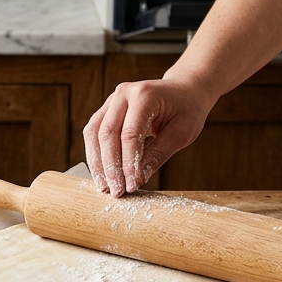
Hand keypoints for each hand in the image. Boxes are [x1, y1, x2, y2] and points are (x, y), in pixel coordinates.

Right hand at [82, 79, 212, 195]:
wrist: (185, 90)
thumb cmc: (187, 110)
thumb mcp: (181, 134)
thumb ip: (158, 155)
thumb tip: (137, 179)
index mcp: (145, 95)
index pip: (130, 134)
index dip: (128, 163)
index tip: (132, 186)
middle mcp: (123, 93)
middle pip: (108, 133)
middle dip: (110, 166)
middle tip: (116, 191)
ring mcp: (112, 99)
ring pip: (95, 133)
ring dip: (97, 162)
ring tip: (105, 186)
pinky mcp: (107, 109)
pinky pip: (94, 132)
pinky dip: (96, 154)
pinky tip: (102, 173)